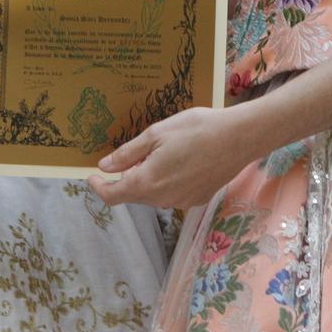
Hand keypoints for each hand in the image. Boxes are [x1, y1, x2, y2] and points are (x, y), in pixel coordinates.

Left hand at [89, 105, 263, 210]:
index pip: (112, 195)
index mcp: (147, 182)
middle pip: (133, 194)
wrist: (239, 138)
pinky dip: (167, 181)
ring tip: (160, 152)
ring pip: (153, 194)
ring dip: (148, 179)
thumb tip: (104, 167)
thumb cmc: (196, 130)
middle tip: (131, 153)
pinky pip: (172, 194)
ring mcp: (181, 202)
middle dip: (126, 178)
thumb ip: (127, 154)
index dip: (99, 187)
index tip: (92, 176)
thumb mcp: (155, 134)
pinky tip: (179, 161)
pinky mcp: (197, 199)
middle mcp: (162, 199)